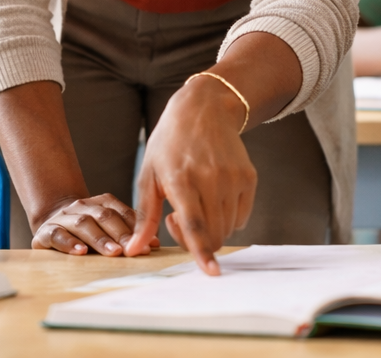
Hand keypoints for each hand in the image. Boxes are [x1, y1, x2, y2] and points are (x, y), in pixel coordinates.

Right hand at [32, 193, 155, 255]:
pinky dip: (69, 243)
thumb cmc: (86, 234)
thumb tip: (153, 243)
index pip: (121, 213)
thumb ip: (127, 232)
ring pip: (83, 224)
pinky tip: (80, 252)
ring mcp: (63, 218)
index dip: (136, 228)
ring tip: (113, 252)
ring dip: (100, 239)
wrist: (50, 226)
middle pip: (104, 217)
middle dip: (121, 234)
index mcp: (101, 203)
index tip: (150, 244)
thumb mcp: (106, 230)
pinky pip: (57, 235)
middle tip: (133, 250)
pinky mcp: (45, 232)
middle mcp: (83, 206)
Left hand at [126, 75, 253, 274]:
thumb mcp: (149, 175)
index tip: (211, 272)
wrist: (204, 108)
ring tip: (194, 206)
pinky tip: (212, 199)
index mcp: (182, 179)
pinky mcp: (249, 177)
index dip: (202, 251)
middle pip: (214, 233)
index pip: (196, 224)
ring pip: (228, 228)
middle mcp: (211, 178)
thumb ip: (143, 217)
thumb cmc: (169, 143)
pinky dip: (227, 219)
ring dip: (210, 230)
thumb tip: (132, 250)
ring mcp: (233, 177)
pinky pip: (241, 216)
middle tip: (176, 221)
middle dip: (196, 242)